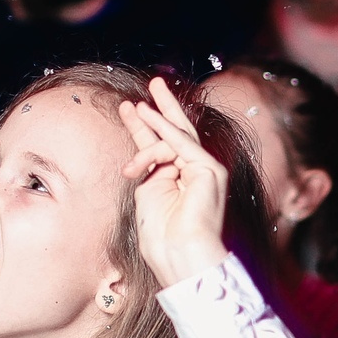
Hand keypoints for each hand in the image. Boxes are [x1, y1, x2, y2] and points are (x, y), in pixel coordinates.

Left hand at [118, 78, 229, 287]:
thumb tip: (145, 146)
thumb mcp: (147, 190)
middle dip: (164, 106)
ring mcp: (205, 170)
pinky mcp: (208, 170)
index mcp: (179, 180)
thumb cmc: (162, 236)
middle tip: (154, 82)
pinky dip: (162, 130)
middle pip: (179, 132)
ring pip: (174, 137)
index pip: (162, 146)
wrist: (180, 254)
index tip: (129, 107)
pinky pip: (181, 143)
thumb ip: (150, 166)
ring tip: (130, 110)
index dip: (144, 126)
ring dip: (148, 128)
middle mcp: (196, 172)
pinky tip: (147, 116)